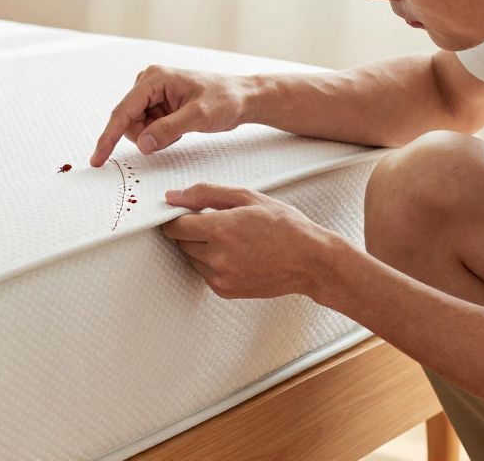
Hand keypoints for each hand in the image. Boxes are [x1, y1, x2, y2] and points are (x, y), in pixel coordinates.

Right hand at [90, 65, 255, 166]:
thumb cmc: (225, 99)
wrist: (242, 98)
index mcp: (154, 78)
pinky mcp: (158, 105)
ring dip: (155, 136)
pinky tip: (179, 128)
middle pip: (128, 122)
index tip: (97, 158)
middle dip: (146, 136)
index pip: (123, 111)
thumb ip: (168, 130)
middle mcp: (148, 82)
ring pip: (137, 128)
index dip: (108, 137)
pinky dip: (160, 135)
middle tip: (175, 134)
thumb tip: (143, 144)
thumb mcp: (198, 116)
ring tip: (181, 128)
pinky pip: (147, 129)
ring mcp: (152, 94)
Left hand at [159, 183, 341, 299]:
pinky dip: (212, 263)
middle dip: (191, 230)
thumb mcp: (248, 197)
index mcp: (221, 230)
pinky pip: (204, 273)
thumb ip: (206, 193)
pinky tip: (235, 254)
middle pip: (181, 242)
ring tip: (231, 239)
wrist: (310, 262)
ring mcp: (221, 278)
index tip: (185, 212)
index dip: (176, 217)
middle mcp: (217, 257)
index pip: (175, 226)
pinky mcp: (225, 291)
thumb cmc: (285, 226)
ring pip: (191, 258)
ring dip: (201, 247)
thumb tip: (173, 196)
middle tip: (216, 222)